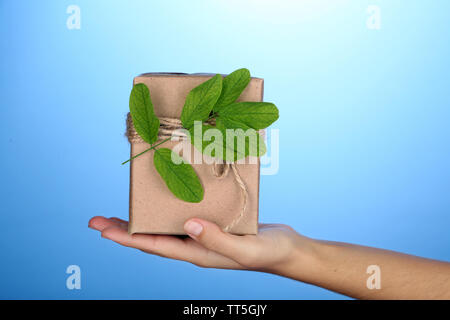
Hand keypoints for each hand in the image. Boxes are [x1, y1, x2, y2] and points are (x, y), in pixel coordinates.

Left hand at [88, 216, 310, 272]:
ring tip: (123, 211)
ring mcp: (201, 235)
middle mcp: (194, 244)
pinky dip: (168, 209)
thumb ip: (215, 240)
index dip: (127, 238)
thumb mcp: (243, 249)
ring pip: (164, 227)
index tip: (103, 229)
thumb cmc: (267, 252)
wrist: (286, 249)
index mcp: (197, 253)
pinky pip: (182, 216)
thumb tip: (186, 225)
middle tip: (99, 220)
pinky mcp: (211, 224)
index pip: (154, 246)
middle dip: (124, 230)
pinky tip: (165, 199)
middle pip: (151, 238)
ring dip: (142, 220)